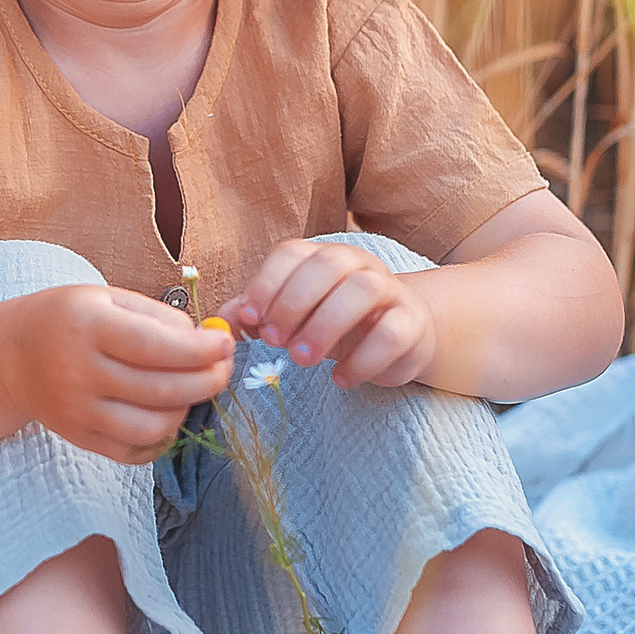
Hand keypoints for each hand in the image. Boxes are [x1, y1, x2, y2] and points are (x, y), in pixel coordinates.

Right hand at [0, 285, 235, 463]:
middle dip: (206, 382)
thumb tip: (206, 343)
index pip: (157, 348)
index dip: (200, 352)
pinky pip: (133, 451)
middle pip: (160, 390)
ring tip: (190, 391)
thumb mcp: (106, 298)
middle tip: (223, 370)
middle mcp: (78, 372)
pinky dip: (161, 438)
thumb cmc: (66, 318)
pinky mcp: (77, 437)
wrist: (8, 355)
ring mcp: (76, 411)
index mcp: (87, 327)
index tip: (226, 347)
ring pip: (151, 427)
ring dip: (185, 411)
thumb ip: (157, 317)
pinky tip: (166, 415)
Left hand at [220, 239, 437, 388]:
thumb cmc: (334, 323)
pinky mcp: (413, 323)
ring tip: (301, 360)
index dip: (267, 283)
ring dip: (326, 325)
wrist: (400, 336)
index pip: (292, 254)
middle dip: (294, 303)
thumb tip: (222, 320)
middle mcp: (357, 264)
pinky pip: (393, 334)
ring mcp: (390, 290)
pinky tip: (340, 379)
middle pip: (327, 266)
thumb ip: (257, 315)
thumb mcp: (293, 318)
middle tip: (274, 341)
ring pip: (363, 291)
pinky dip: (363, 359)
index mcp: (321, 256)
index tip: (250, 319)